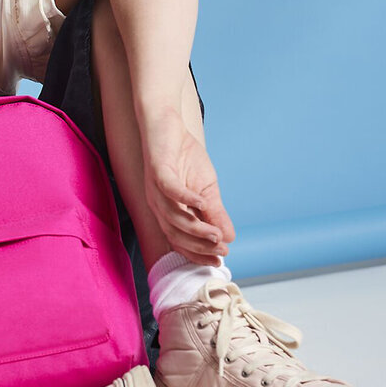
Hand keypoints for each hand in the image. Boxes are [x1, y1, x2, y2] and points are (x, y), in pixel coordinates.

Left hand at [140, 104, 235, 265]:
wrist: (168, 125)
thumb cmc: (186, 158)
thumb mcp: (207, 189)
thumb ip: (215, 213)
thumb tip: (229, 238)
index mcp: (168, 212)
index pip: (181, 241)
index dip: (199, 254)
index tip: (220, 261)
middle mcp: (159, 205)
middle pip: (176, 235)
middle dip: (200, 246)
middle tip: (222, 251)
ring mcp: (156, 190)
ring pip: (173, 217)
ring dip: (196, 228)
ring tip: (217, 235)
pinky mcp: (158, 171)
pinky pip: (170, 189)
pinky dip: (186, 198)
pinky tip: (202, 203)